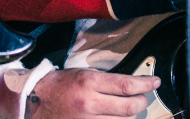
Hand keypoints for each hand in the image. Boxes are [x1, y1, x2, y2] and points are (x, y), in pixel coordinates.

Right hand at [25, 69, 159, 118]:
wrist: (34, 102)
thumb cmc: (58, 85)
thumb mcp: (81, 74)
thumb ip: (104, 82)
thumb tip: (128, 87)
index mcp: (89, 82)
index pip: (126, 85)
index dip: (145, 84)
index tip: (155, 82)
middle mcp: (91, 103)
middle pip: (130, 108)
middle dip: (141, 102)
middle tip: (143, 97)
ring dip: (130, 116)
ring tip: (129, 109)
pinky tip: (118, 118)